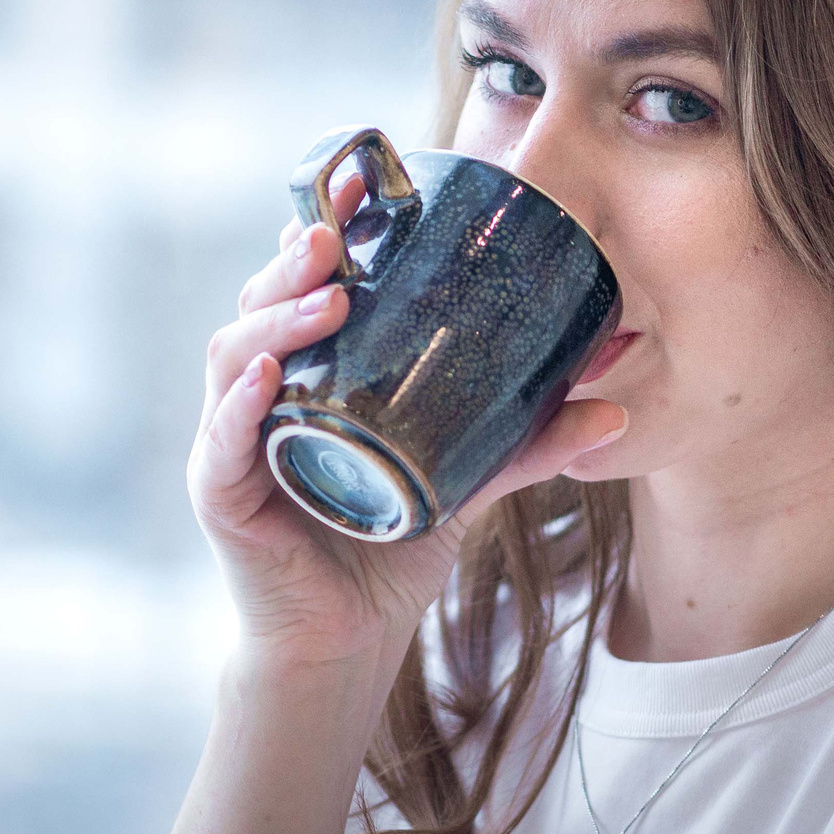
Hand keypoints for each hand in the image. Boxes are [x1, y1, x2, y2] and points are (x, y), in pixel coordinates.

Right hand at [187, 173, 628, 673]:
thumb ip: (526, 446)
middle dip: (291, 265)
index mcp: (312, 374)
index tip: (358, 188)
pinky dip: (238, 409)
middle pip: (261, 307)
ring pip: (234, 357)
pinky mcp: (221, 495)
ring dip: (274, 320)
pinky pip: (221, 442)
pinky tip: (264, 381)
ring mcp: (234, 441)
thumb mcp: (466, 485)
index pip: (303, 287)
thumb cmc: (388, 552)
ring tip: (326, 298)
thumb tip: (612, 409)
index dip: (321, 232)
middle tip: (334, 235)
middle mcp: (262, 395)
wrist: (346, 645)